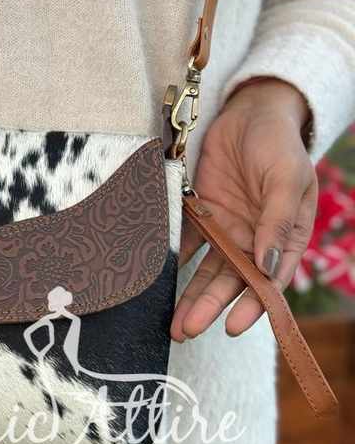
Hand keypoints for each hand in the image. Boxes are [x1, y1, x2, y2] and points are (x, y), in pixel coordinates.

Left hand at [171, 78, 316, 340]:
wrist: (249, 113)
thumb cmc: (278, 145)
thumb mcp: (286, 180)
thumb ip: (276, 223)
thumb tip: (268, 269)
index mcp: (284, 238)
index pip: (268, 280)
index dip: (250, 306)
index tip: (229, 327)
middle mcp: (254, 239)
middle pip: (231, 280)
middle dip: (209, 307)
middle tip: (186, 330)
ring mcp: (227, 227)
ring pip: (207, 268)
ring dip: (190, 294)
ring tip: (172, 321)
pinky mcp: (202, 212)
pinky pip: (186, 239)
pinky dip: (173, 258)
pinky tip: (157, 278)